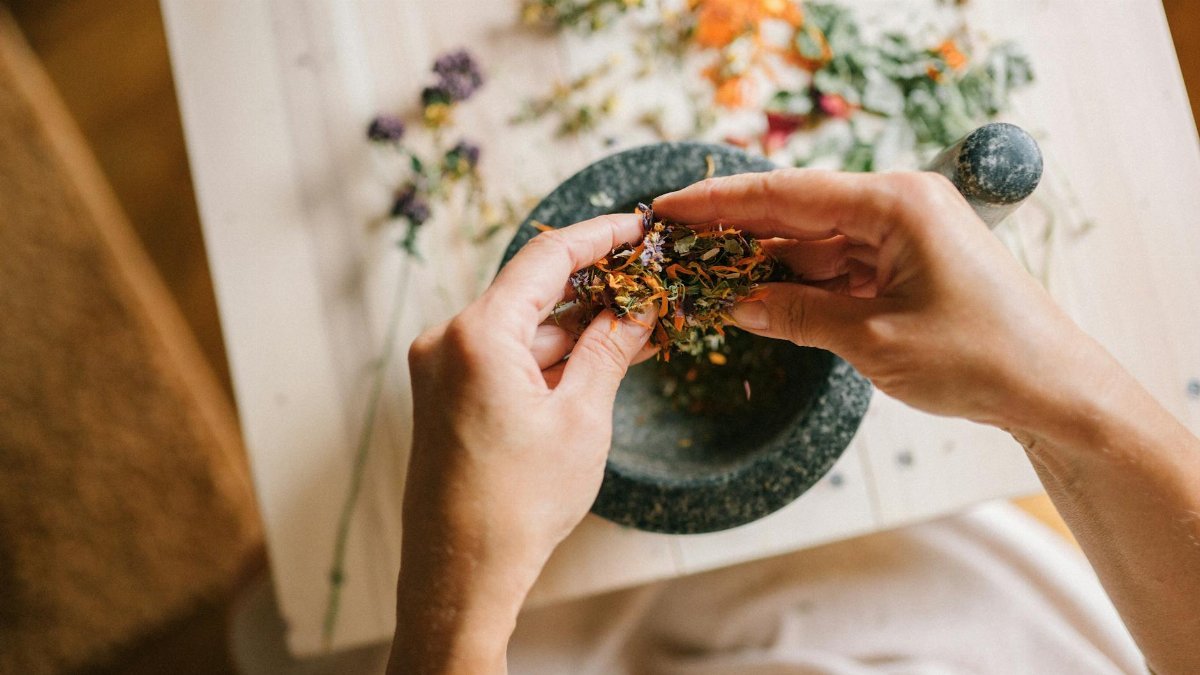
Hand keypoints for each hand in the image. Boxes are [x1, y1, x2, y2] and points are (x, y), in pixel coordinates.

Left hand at [390, 214, 650, 672]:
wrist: (461, 575)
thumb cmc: (519, 504)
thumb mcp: (582, 418)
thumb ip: (610, 349)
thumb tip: (640, 307)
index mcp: (476, 334)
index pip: (546, 258)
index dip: (599, 237)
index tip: (639, 227)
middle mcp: (447, 341)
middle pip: (532, 293)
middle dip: (595, 291)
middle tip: (651, 286)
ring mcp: (441, 370)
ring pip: (522, 330)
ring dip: (575, 330)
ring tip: (638, 331)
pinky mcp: (444, 397)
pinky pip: (504, 359)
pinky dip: (549, 360)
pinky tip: (596, 364)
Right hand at [655, 169, 1106, 436]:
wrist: (1052, 390)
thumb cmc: (979, 358)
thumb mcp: (873, 340)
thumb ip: (797, 315)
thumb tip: (733, 303)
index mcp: (896, 202)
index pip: (788, 193)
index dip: (721, 203)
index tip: (670, 207)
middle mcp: (899, 205)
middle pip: (798, 212)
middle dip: (737, 232)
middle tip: (675, 243)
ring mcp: (904, 234)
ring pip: (814, 242)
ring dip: (766, 263)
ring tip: (706, 277)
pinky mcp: (907, 263)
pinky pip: (839, 266)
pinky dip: (800, 284)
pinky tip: (758, 296)